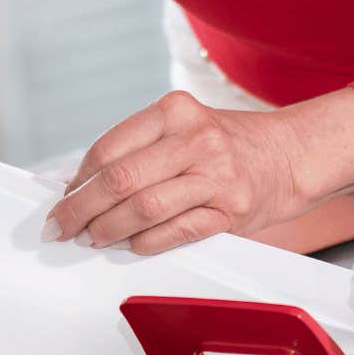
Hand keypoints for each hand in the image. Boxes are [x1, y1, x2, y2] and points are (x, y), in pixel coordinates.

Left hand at [44, 88, 353, 253]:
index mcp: (176, 110)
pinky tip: (132, 244)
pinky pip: (176, 232)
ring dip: (109, 228)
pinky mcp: (231, 210)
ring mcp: (216, 175)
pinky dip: (146, 242)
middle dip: (81, 208)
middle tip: (61, 226)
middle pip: (121, 179)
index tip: (62, 197)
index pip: (110, 147)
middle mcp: (196, 139)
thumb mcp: (185, 128)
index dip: (78, 178)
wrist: (293, 155)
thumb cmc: (230, 144)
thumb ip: (139, 148)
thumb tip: (78, 182)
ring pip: (144, 208)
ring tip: (94, 237)